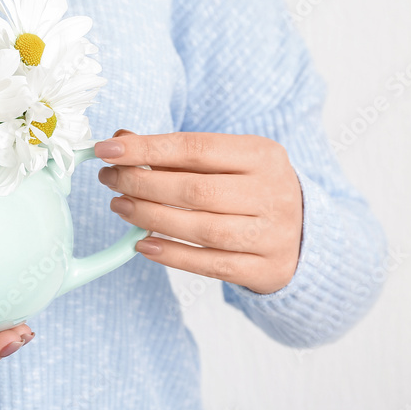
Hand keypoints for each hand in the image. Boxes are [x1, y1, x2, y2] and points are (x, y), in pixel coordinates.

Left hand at [95, 130, 302, 293]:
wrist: (303, 232)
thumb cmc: (248, 189)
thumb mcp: (224, 160)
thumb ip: (174, 151)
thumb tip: (120, 140)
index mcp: (262, 155)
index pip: (195, 148)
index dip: (146, 148)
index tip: (107, 149)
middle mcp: (272, 193)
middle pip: (195, 190)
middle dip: (142, 184)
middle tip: (110, 180)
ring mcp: (272, 234)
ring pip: (201, 228)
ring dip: (150, 217)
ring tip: (119, 206)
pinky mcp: (265, 269)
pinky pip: (210, 264)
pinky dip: (172, 255)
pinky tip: (142, 243)